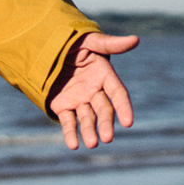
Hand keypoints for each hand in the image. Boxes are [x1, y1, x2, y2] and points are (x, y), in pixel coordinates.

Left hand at [47, 32, 137, 149]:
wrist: (47, 45)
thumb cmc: (72, 40)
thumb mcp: (90, 40)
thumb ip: (110, 44)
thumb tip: (136, 39)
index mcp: (104, 75)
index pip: (117, 93)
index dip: (124, 107)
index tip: (129, 122)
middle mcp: (94, 91)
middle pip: (103, 110)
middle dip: (105, 124)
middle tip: (107, 138)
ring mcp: (79, 100)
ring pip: (86, 118)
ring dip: (89, 131)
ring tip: (91, 144)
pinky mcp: (63, 106)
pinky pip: (68, 121)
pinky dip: (70, 133)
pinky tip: (73, 145)